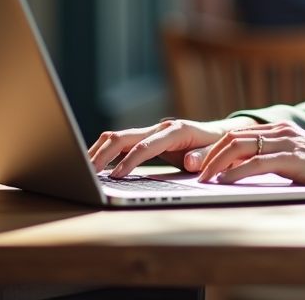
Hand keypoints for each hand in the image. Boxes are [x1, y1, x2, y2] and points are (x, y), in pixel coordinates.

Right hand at [88, 117, 253, 176]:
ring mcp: (151, 132)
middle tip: (85, 172)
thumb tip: (189, 162)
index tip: (115, 177)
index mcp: (176, 131)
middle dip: (102, 154)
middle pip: (122, 136)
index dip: (129, 161)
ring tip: (82, 169)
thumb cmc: (218, 146)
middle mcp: (160, 128)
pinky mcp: (145, 139)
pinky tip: (94, 165)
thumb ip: (204, 157)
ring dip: (98, 151)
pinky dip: (104, 152)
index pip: (145, 146)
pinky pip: (120, 142)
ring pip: (116, 137)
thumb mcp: (217, 153)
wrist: (221, 134)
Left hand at [194, 121, 304, 186]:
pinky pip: (255, 163)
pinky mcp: (291, 157)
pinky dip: (235, 173)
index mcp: (279, 129)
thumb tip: (242, 172)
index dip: (216, 148)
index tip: (202, 164)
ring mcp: (285, 142)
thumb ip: (272, 158)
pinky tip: (224, 182)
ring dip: (217, 164)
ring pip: (240, 148)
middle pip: (233, 138)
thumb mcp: (293, 158)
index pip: (238, 133)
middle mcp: (279, 131)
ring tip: (204, 179)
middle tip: (196, 173)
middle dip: (210, 155)